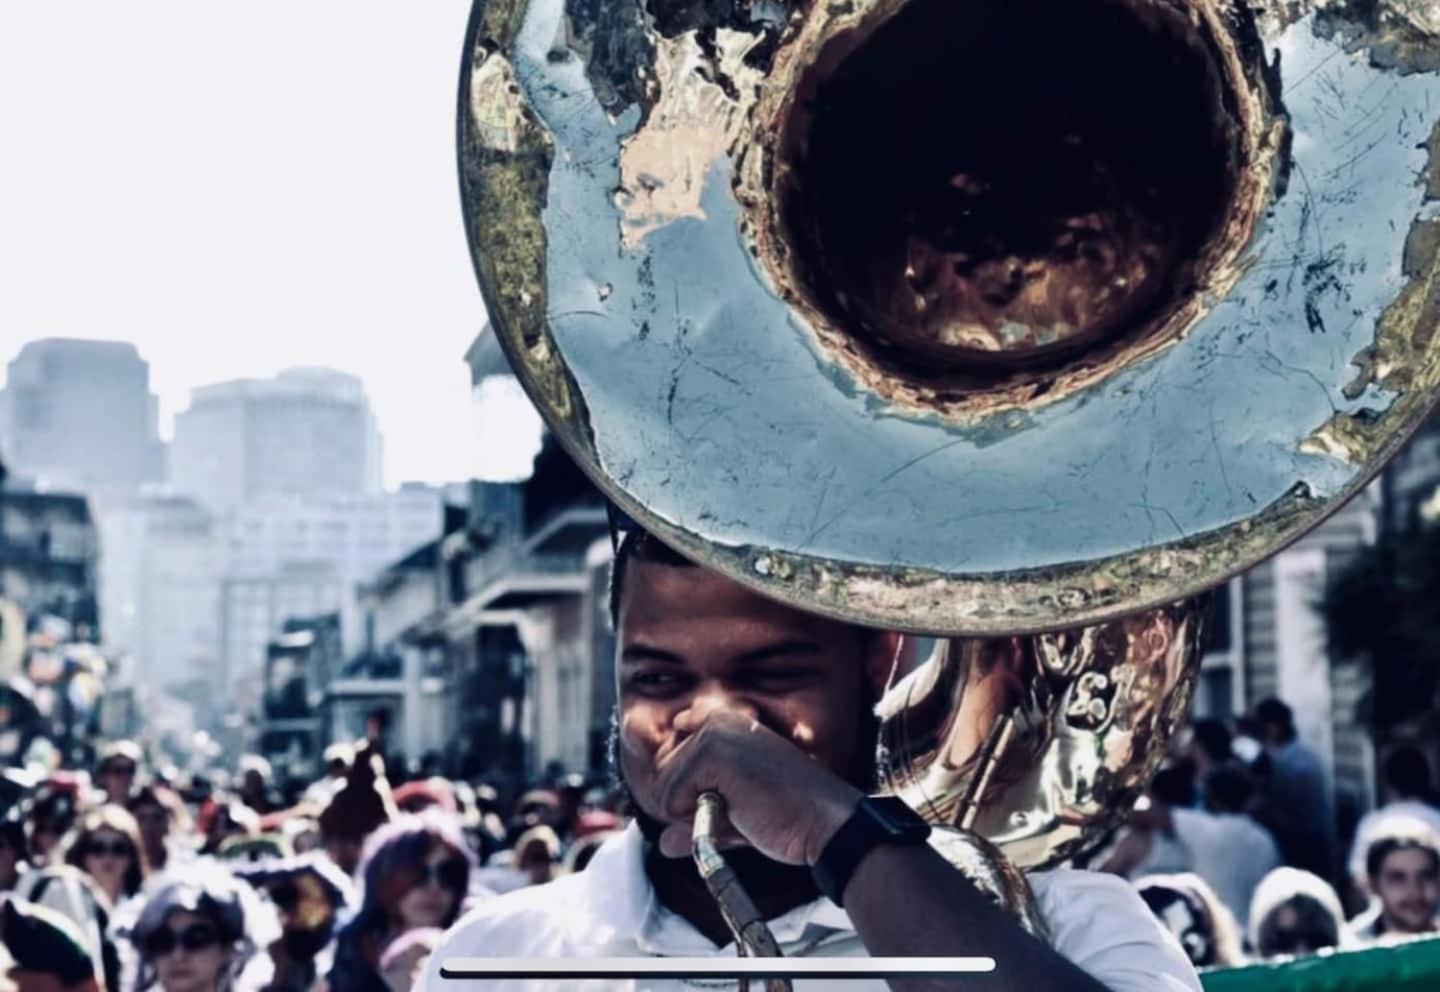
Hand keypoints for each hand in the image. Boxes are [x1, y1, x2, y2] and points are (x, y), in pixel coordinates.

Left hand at [650, 709, 862, 865]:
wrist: (823, 821)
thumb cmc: (786, 816)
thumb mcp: (734, 817)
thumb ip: (697, 823)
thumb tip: (662, 844)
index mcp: (726, 721)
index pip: (671, 751)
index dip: (686, 786)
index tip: (723, 796)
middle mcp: (717, 718)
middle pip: (662, 773)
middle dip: (687, 803)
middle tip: (737, 806)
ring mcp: (713, 734)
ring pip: (663, 786)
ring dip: (693, 812)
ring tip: (741, 807)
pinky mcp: (711, 754)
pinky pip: (670, 799)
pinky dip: (694, 818)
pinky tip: (738, 809)